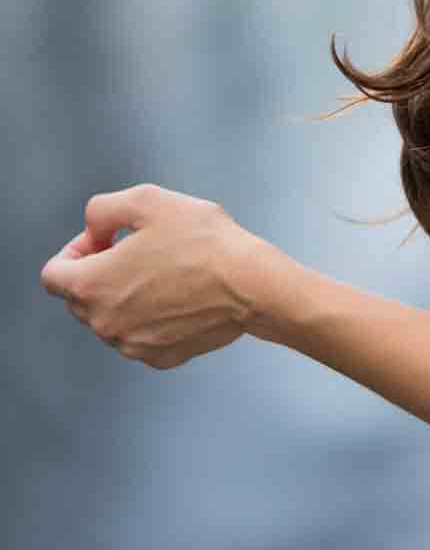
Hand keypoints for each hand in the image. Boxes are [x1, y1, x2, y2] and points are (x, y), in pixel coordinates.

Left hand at [40, 183, 259, 370]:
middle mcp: (104, 323)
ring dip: (124, 294)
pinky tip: (177, 294)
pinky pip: (137, 335)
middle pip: (79, 297)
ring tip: (164, 269)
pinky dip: (148, 316)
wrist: (248, 284)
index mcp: (93, 285)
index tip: (105, 240)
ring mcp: (130, 345)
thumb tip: (93, 229)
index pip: (53, 274)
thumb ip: (102, 210)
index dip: (74, 250)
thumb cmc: (202, 241)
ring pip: (109, 317)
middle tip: (138, 249)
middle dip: (99, 271)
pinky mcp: (157, 357)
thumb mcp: (147, 199)